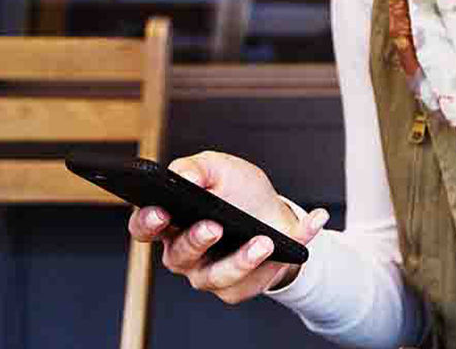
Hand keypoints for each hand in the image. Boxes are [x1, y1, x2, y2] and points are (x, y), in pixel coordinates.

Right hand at [126, 150, 329, 302]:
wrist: (273, 213)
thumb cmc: (239, 192)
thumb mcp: (220, 168)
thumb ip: (197, 167)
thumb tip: (183, 175)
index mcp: (172, 223)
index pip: (146, 227)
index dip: (148, 222)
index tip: (162, 212)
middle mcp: (185, 254)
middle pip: (180, 256)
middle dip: (196, 241)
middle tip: (213, 227)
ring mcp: (210, 274)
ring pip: (218, 276)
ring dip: (242, 259)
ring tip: (263, 240)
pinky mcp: (239, 288)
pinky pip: (259, 279)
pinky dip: (287, 252)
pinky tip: (309, 224)